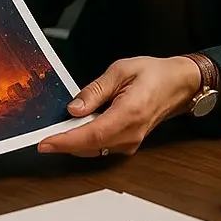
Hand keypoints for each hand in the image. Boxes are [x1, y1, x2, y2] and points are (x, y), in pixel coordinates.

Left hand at [39, 56, 201, 156]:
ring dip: (74, 142)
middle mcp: (131, 134)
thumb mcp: (119, 71)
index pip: (91, 135)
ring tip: (56, 130)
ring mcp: (131, 142)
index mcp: (129, 113)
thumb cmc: (153, 74)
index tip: (46, 143)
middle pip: (90, 146)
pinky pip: (102, 146)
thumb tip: (74, 108)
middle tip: (43, 135)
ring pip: (95, 149)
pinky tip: (76, 129)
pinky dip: (86, 141)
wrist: (177, 85)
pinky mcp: (129, 143)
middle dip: (64, 143)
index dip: (65, 141)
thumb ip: (95, 90)